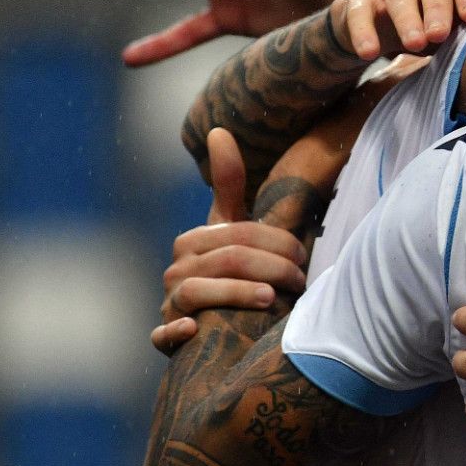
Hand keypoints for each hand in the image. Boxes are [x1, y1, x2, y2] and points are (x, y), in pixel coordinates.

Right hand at [152, 129, 308, 352]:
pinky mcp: (165, 336)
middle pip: (230, 258)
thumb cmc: (233, 271)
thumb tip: (218, 129)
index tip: (304, 254)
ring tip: (276, 300)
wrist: (215, 327)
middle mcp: (177, 269)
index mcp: (194, 240)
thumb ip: (229, 182)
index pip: (241, 232)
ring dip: (243, 294)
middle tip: (302, 280)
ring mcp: (170, 303)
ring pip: (204, 291)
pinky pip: (162, 334)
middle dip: (274, 268)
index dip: (278, 242)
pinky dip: (175, 331)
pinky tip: (195, 330)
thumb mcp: (232, 228)